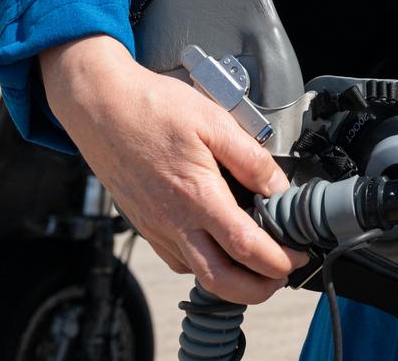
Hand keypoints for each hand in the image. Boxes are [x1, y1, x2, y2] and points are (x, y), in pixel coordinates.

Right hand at [40, 35, 308, 303]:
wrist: (100, 108)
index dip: (277, 261)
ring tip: (257, 260)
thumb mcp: (215, 122)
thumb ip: (250, 159)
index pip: (245, 247)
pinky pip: (177, 259)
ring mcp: (155, 228)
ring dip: (231, 279)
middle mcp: (174, 222)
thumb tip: (278, 187)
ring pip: (197, 273)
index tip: (297, 258)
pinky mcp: (144, 226)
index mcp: (197, 196)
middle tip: (280, 275)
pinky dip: (203, 263)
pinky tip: (218, 244)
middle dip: (257, 289)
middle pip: (220, 281)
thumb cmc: (153, 109)